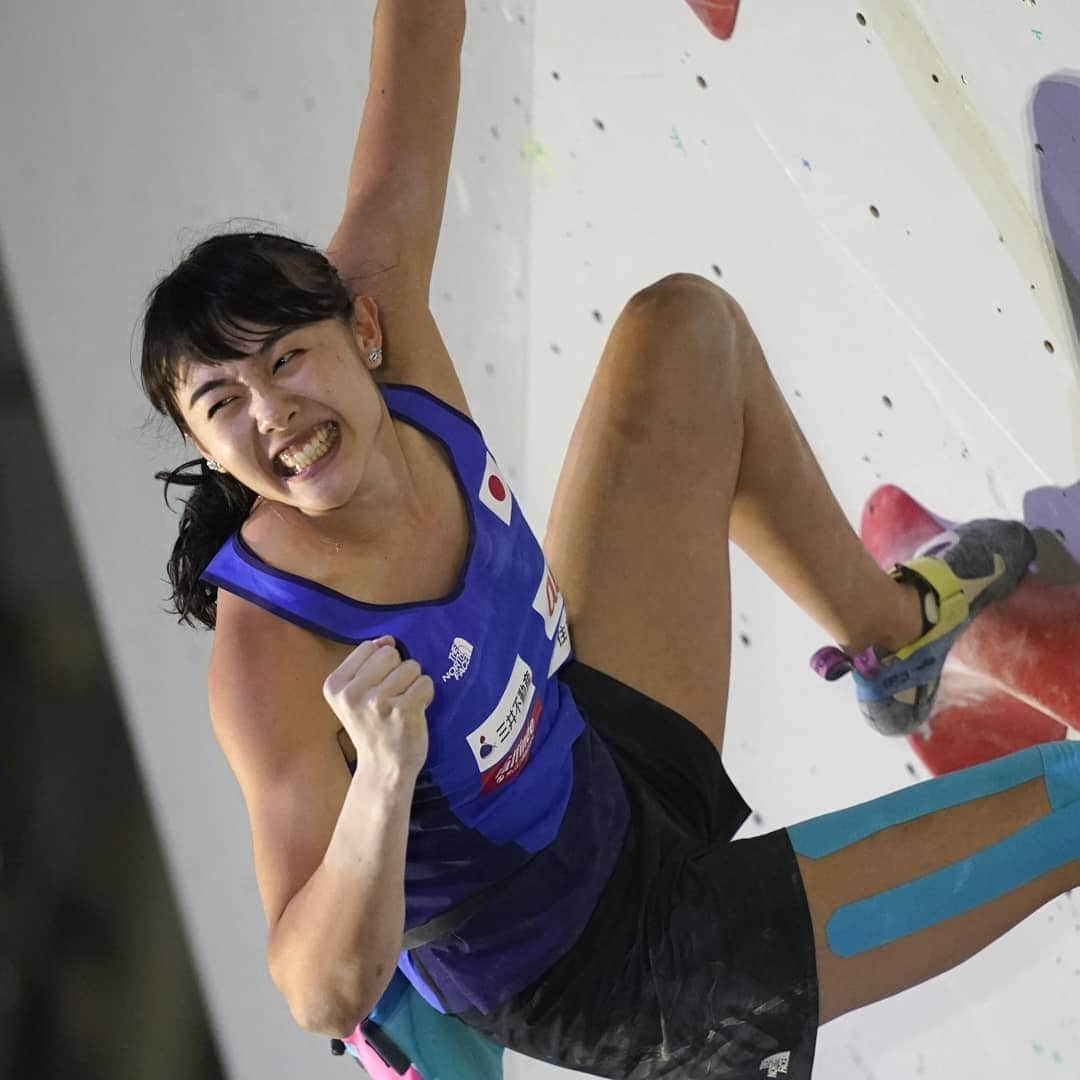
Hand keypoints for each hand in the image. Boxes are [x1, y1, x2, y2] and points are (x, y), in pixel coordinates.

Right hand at [322, 637, 433, 782]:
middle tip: (392, 697)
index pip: (369, 648)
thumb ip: (368, 663)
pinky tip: (414, 712)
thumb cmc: (373, 727)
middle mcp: (352, 693)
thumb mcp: (357, 694)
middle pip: (390, 654)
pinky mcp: (403, 710)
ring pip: (411, 666)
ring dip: (413, 684)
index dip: (381, 665)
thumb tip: (387, 640)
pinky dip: (425, 695)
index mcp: (335, 686)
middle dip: (398, 671)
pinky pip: (425, 682)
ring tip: (403, 705)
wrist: (384, 768)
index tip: (376, 688)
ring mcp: (378, 702)